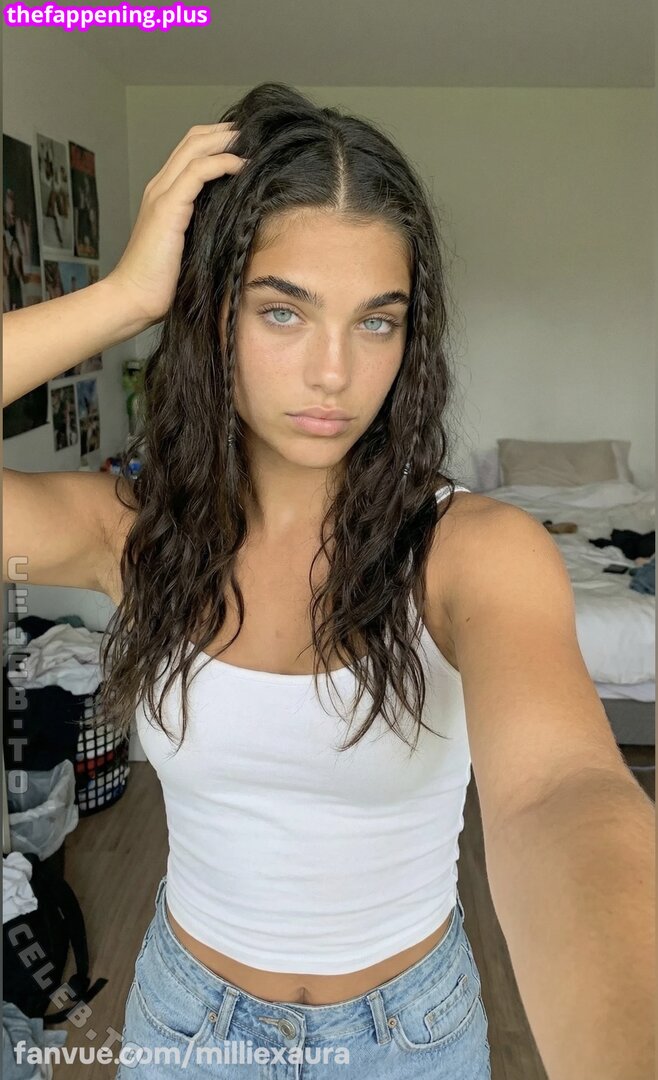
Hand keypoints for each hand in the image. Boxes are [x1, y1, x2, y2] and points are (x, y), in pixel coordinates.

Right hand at [107, 124, 246, 325]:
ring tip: (254, 141)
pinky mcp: (168, 207)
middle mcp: (160, 187)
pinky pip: (198, 172)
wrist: (134, 299)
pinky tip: (242, 165)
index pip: (191, 151)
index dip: (218, 140)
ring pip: (195, 148)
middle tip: (255, 133)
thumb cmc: (161, 283)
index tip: (247, 144)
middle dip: (225, 131)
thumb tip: (234, 224)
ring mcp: (161, 194)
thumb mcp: (189, 248)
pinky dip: (222, 163)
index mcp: (164, 194)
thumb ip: (204, 228)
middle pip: (193, 140)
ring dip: (226, 140)